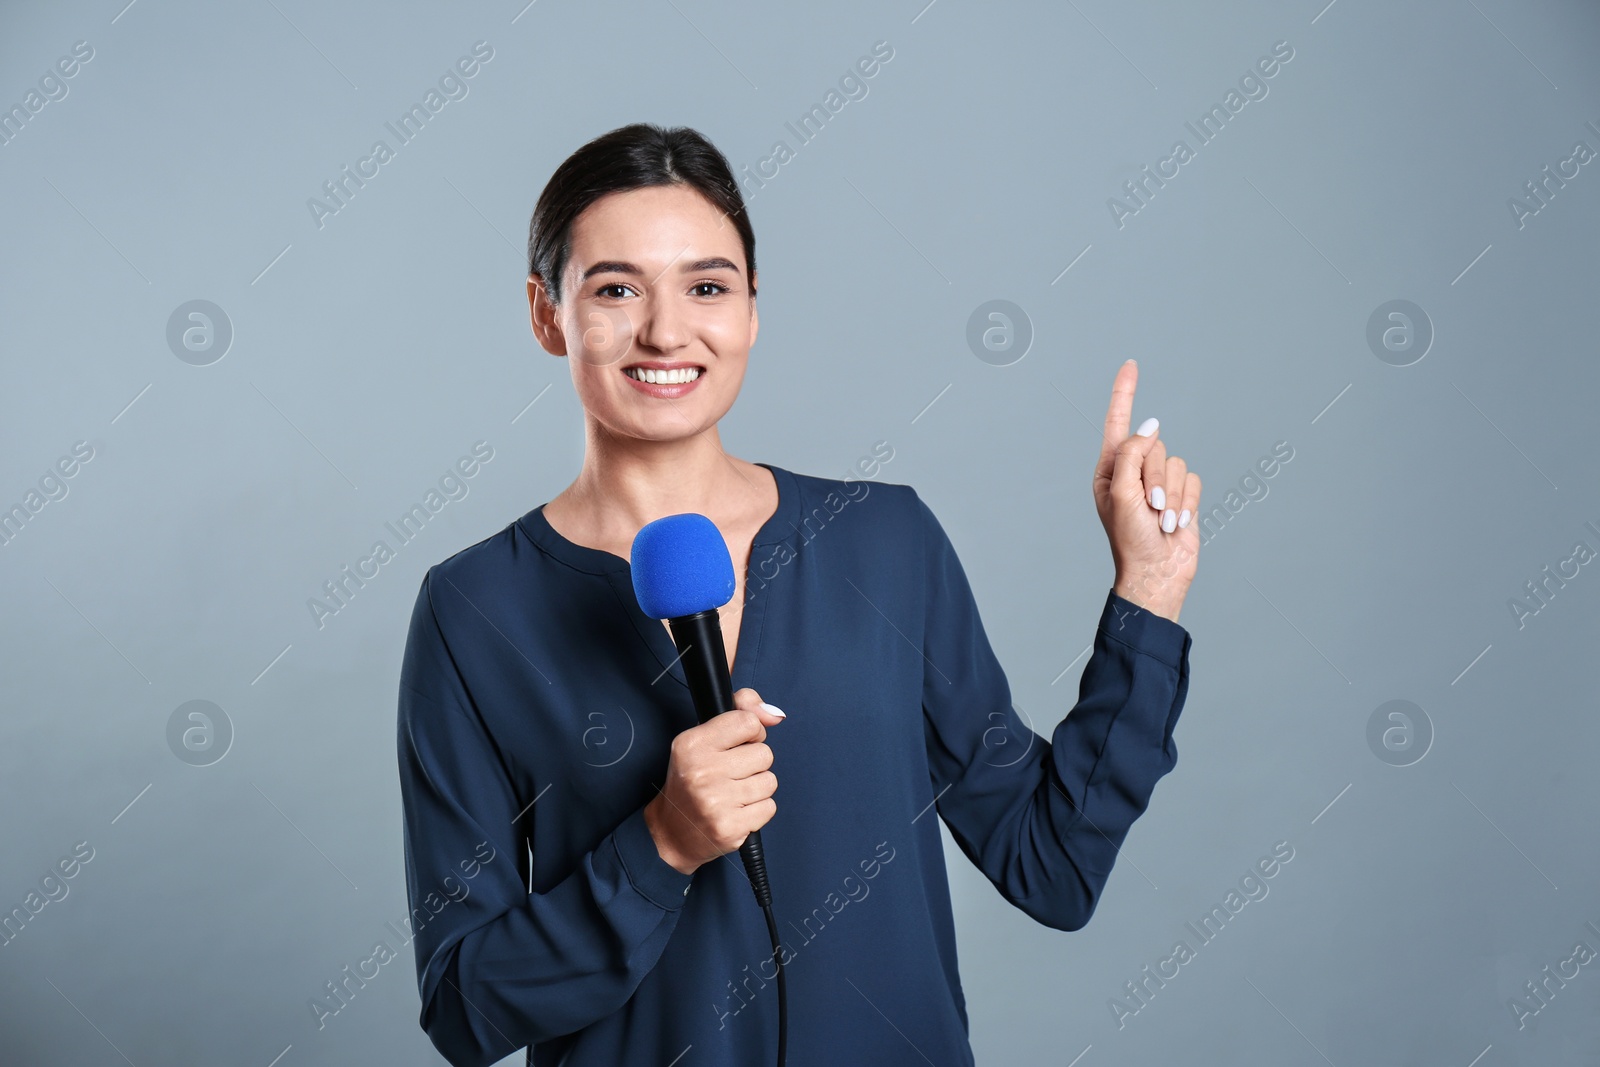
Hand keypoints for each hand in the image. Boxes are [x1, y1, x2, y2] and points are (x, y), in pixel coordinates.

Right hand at [644, 688, 783, 874]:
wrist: (672, 831)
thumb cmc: (692, 779)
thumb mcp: (704, 737)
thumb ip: (740, 711)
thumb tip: (775, 714)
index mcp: (693, 744)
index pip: (747, 722)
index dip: (752, 732)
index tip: (741, 743)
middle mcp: (702, 771)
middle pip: (764, 754)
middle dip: (754, 763)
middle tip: (732, 774)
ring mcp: (716, 802)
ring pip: (770, 781)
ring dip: (757, 788)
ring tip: (734, 793)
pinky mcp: (729, 827)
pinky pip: (769, 807)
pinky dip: (758, 810)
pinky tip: (737, 811)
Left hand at [1091, 360, 1201, 623]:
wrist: (1156, 574)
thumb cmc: (1130, 539)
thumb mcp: (1120, 494)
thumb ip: (1132, 455)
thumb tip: (1150, 426)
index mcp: (1110, 470)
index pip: (1118, 423)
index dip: (1125, 393)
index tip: (1131, 365)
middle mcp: (1134, 472)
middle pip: (1155, 446)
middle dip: (1155, 479)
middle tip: (1148, 508)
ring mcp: (1158, 484)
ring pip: (1176, 462)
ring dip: (1172, 496)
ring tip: (1161, 521)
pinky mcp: (1182, 495)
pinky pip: (1193, 480)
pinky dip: (1187, 503)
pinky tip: (1175, 524)